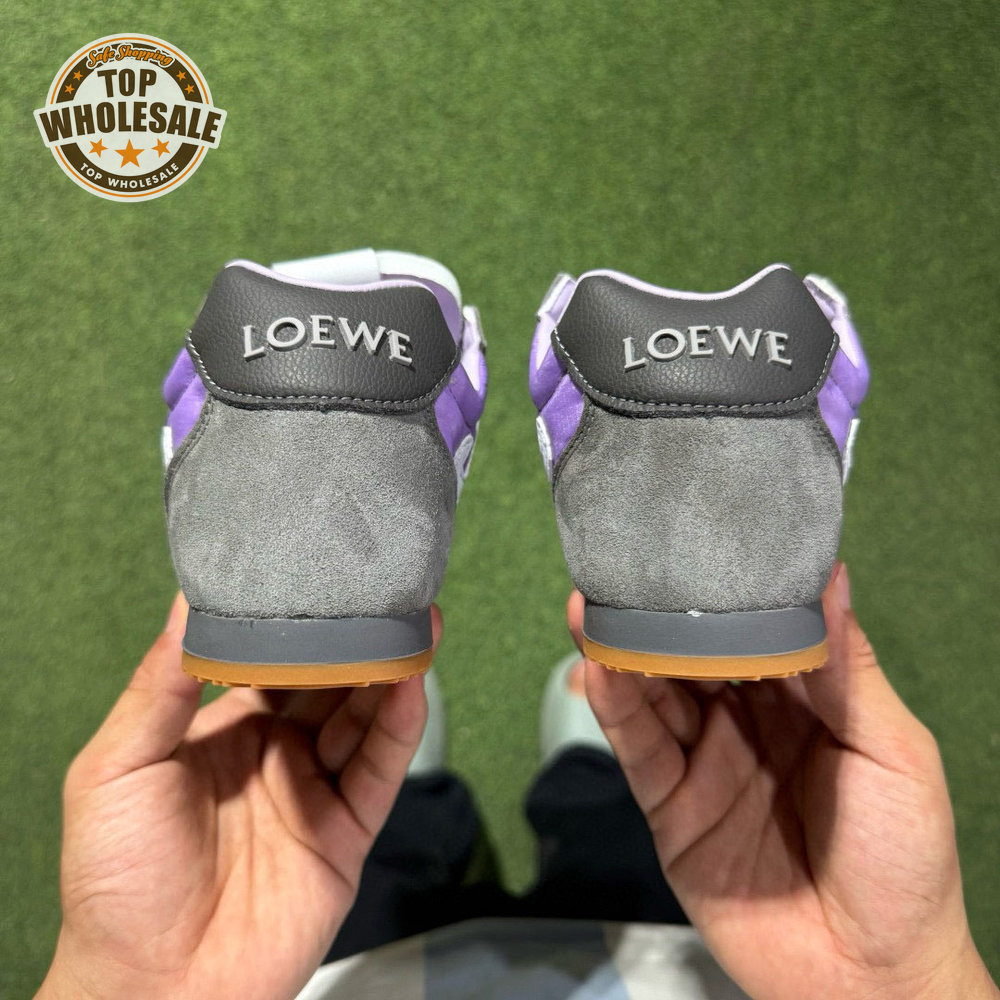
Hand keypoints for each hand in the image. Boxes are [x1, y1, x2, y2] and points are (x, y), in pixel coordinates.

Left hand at [38, 595, 437, 999]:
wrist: (154, 990)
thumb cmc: (116, 882)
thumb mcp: (116, 769)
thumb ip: (159, 687)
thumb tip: (188, 603)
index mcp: (221, 730)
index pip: (269, 660)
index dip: (296, 621)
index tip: (317, 577)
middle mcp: (273, 753)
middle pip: (327, 682)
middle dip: (354, 638)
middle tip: (381, 590)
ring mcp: (312, 792)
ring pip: (362, 718)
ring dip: (389, 672)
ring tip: (411, 624)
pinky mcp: (345, 833)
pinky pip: (380, 772)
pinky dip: (401, 729)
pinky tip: (412, 687)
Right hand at [574, 564, 997, 999]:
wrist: (870, 979)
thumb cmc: (902, 859)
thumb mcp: (892, 750)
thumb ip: (850, 668)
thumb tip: (831, 575)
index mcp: (804, 703)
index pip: (755, 634)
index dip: (726, 595)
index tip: (697, 548)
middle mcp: (746, 725)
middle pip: (694, 658)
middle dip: (662, 616)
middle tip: (627, 568)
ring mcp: (705, 766)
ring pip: (656, 696)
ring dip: (625, 652)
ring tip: (595, 605)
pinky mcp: (672, 810)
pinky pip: (639, 752)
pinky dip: (615, 709)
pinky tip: (597, 669)